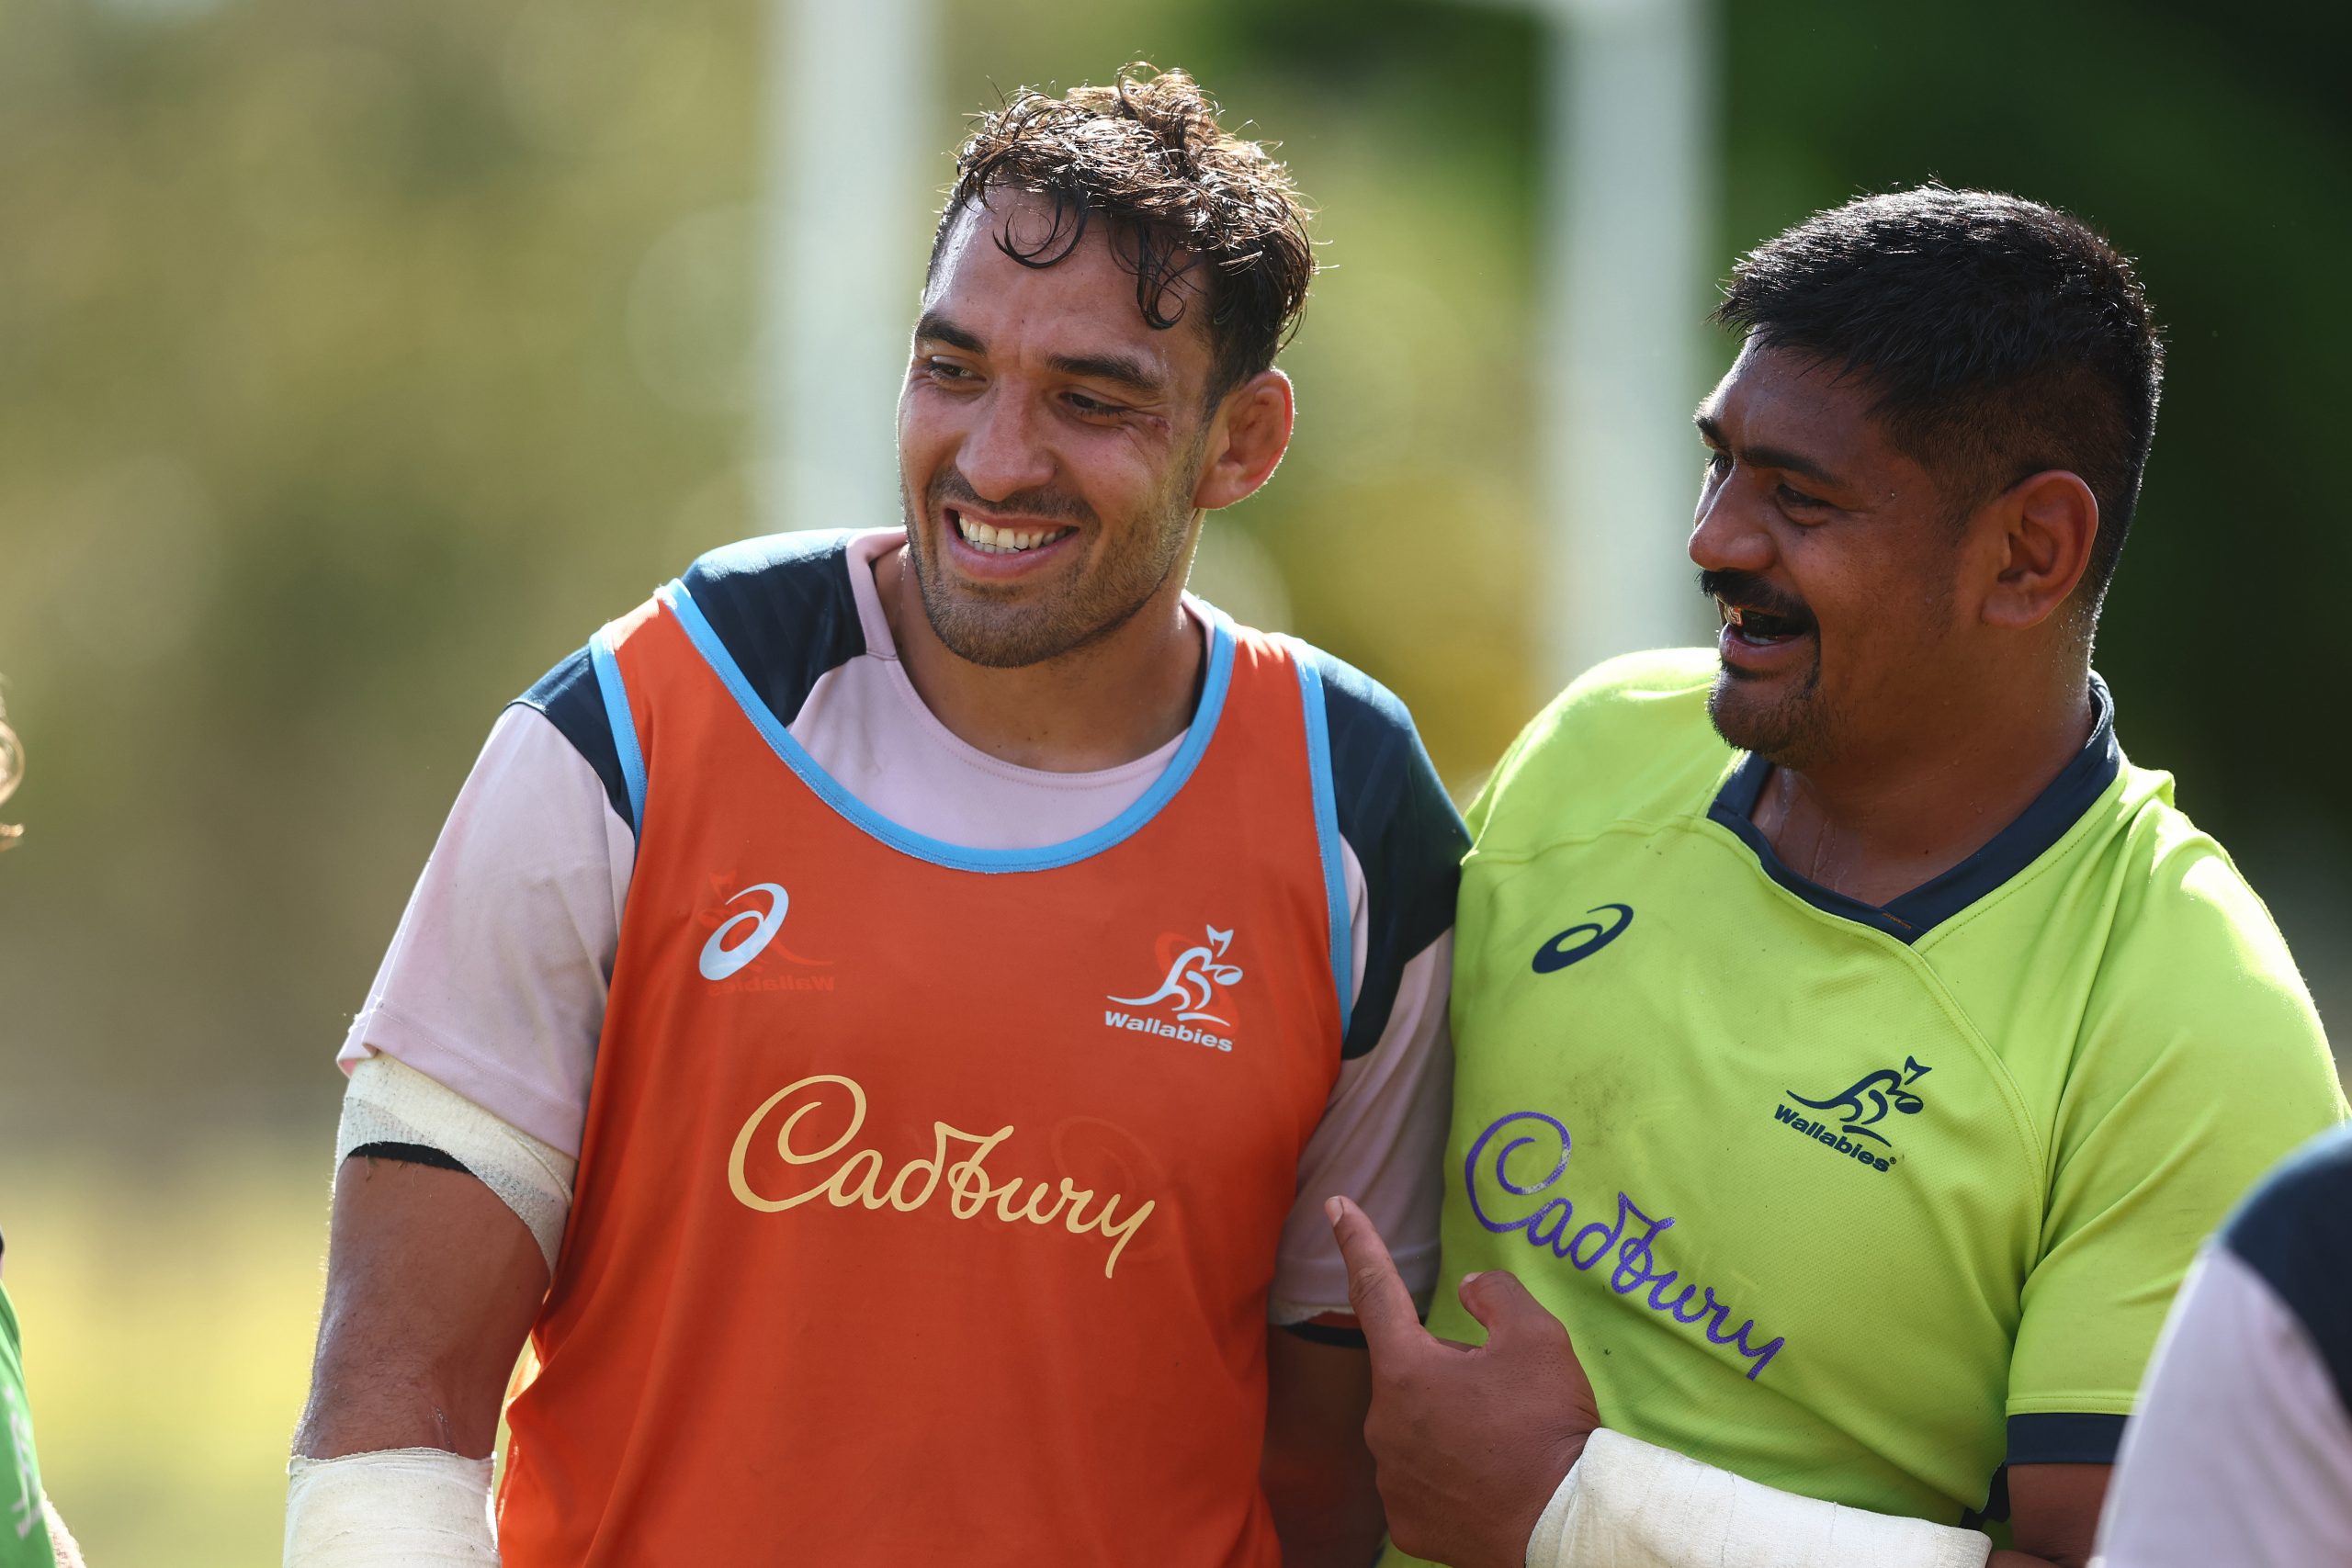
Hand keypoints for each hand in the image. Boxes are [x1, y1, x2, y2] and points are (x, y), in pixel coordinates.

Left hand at [1326, 1196, 1599, 1567]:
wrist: (1566, 1523)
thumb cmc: (1549, 1425)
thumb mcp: (1537, 1335)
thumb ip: (1495, 1294)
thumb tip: (1467, 1290)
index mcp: (1405, 1370)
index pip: (1374, 1289)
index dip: (1357, 1241)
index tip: (1336, 1204)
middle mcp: (1382, 1424)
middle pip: (1411, 1372)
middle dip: (1450, 1371)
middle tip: (1507, 1396)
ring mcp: (1390, 1479)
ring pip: (1416, 1428)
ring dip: (1451, 1424)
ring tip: (1506, 1445)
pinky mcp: (1405, 1523)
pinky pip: (1423, 1480)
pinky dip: (1452, 1474)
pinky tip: (1489, 1484)